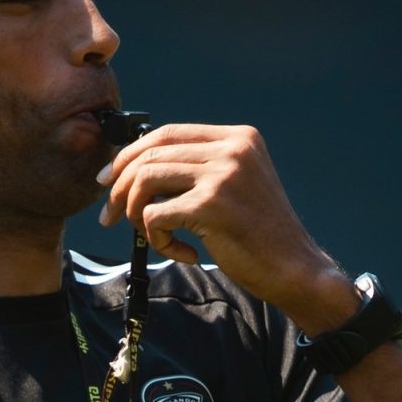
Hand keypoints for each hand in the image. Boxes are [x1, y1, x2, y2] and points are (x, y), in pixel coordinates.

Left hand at [96, 124, 357, 332]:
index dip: (129, 154)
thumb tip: (130, 167)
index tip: (108, 180)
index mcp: (238, 137)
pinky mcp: (212, 205)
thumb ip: (194, 169)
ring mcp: (223, 174)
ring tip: (153, 237)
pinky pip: (154, 215)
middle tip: (110, 216)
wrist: (294, 268)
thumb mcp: (231, 185)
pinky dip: (158, 239)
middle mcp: (233, 148)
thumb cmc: (257, 234)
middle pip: (150, 154)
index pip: (166, 132)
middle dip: (120, 188)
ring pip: (145, 180)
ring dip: (136, 214)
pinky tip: (183, 253)